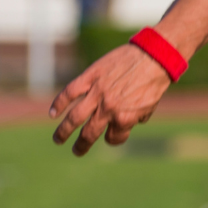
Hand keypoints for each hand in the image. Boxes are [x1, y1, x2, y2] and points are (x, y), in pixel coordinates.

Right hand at [50, 44, 171, 155]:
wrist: (154, 56)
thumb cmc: (155, 81)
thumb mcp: (150, 106)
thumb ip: (136, 118)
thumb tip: (127, 125)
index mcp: (125, 118)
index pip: (113, 137)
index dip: (113, 138)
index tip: (111, 136)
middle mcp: (108, 109)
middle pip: (89, 133)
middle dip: (81, 145)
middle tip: (76, 151)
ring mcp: (97, 93)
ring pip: (74, 117)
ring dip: (63, 131)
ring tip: (58, 140)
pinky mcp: (90, 77)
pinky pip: (70, 92)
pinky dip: (58, 103)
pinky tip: (52, 113)